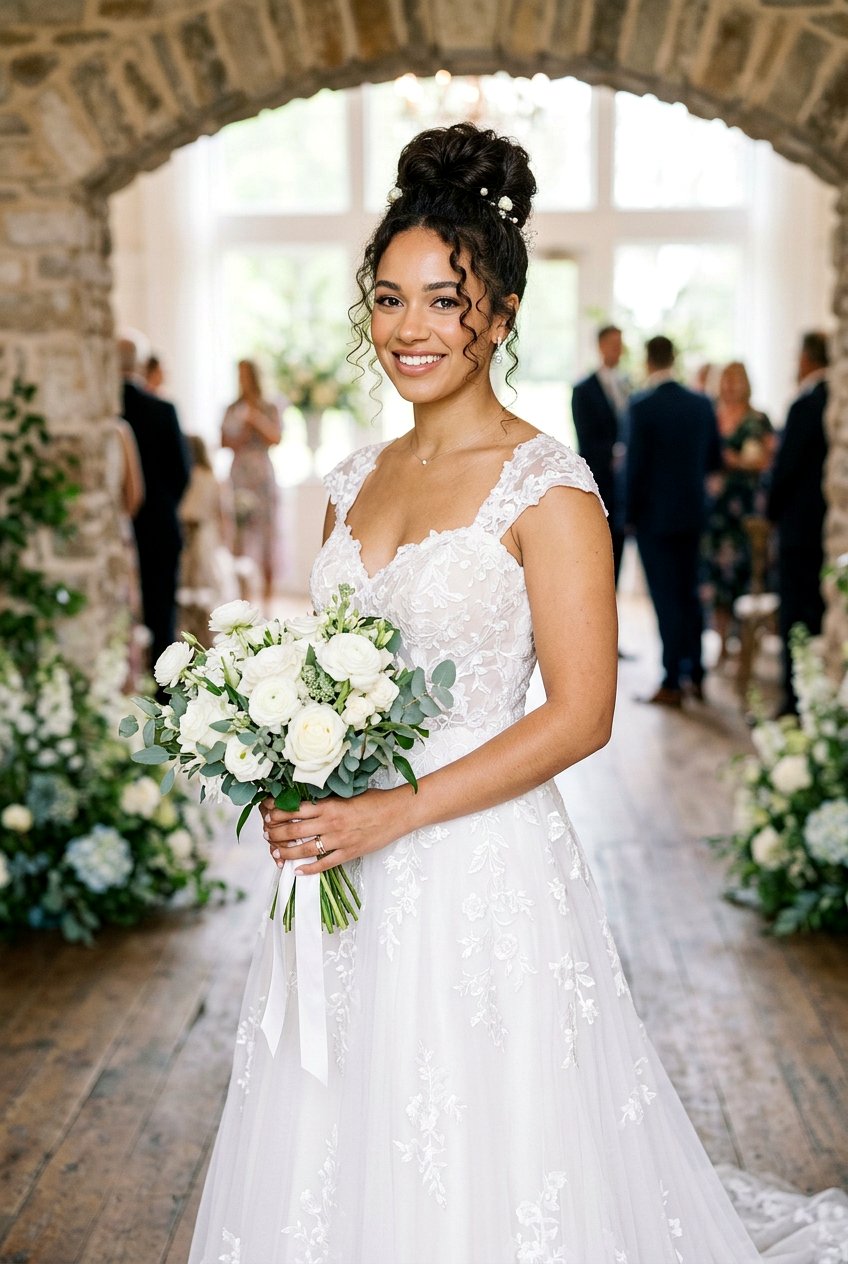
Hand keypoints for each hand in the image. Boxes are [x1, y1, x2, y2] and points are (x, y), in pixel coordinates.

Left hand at [260, 788, 412, 874]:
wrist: (398, 812)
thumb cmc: (375, 800)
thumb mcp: (347, 794)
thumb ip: (327, 800)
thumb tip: (306, 801)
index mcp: (329, 805)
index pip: (294, 809)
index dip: (277, 812)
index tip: (267, 813)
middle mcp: (330, 823)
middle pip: (294, 830)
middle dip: (275, 834)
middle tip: (266, 835)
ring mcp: (339, 840)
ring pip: (304, 849)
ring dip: (286, 852)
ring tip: (275, 853)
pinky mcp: (349, 853)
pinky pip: (325, 864)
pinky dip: (309, 869)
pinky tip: (297, 871)